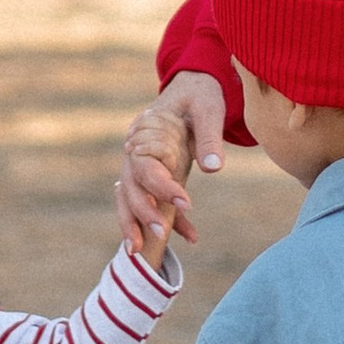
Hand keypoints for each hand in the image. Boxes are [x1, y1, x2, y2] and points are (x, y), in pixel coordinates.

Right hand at [115, 69, 226, 256]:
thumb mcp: (209, 109)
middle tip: (161, 234)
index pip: (146, 168)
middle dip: (143, 214)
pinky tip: (191, 238)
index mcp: (144, 136)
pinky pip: (154, 203)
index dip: (162, 188)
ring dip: (136, 226)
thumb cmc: (199, 96)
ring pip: (130, 200)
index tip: (187, 204)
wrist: (192, 90)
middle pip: (131, 189)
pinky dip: (171, 221)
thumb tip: (213, 169)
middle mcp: (135, 155)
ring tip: (141, 252)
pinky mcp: (155, 178)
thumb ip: (209, 137)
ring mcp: (141, 168)